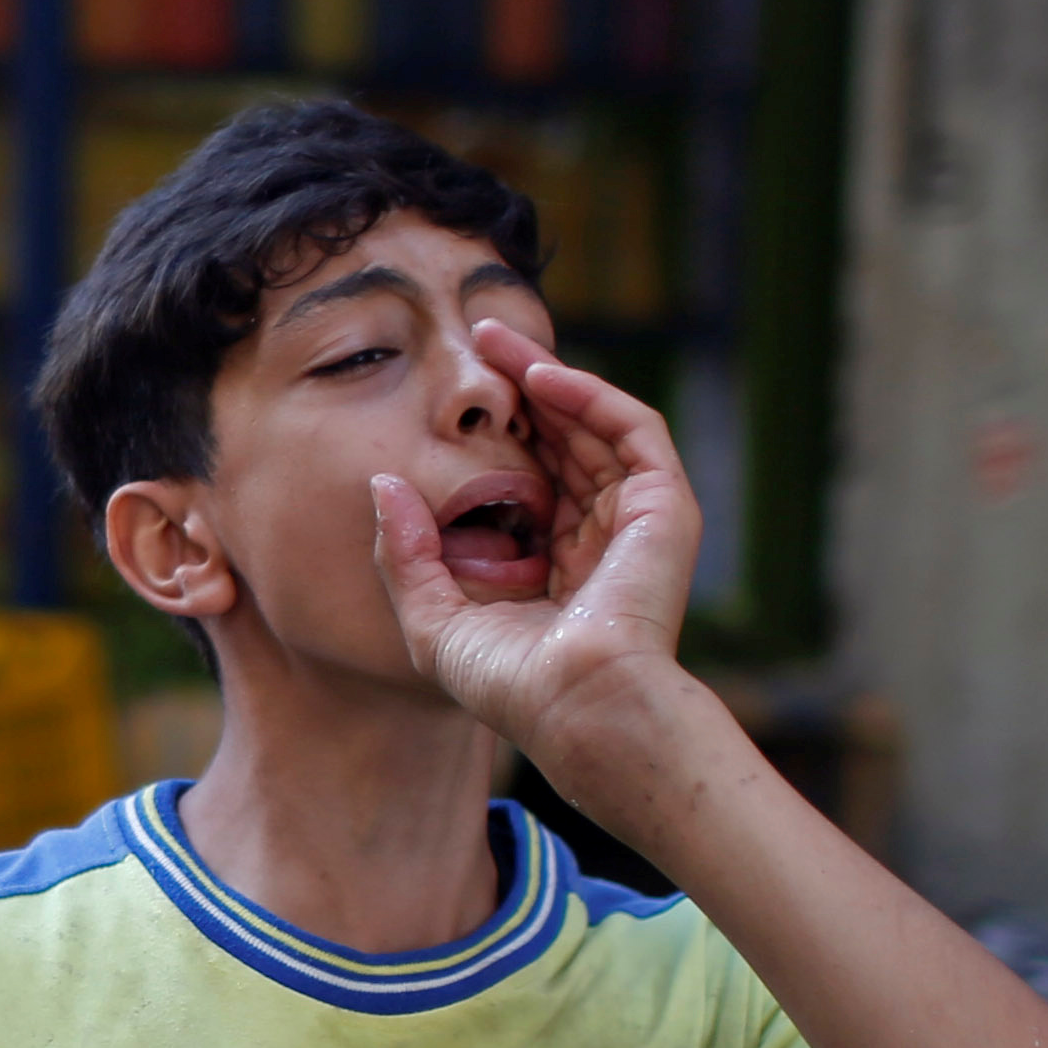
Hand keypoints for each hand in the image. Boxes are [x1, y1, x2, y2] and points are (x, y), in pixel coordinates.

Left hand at [365, 314, 701, 786]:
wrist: (576, 707)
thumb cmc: (512, 685)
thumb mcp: (434, 620)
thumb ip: (405, 555)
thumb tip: (381, 485)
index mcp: (561, 566)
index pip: (535, 477)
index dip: (499, 432)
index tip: (455, 396)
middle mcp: (604, 538)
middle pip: (564, 440)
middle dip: (520, 387)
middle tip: (474, 340)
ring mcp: (640, 522)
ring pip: (596, 426)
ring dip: (549, 377)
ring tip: (495, 340)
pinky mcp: (666, 509)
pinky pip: (633, 431)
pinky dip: (591, 397)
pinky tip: (541, 376)